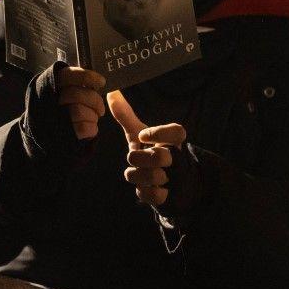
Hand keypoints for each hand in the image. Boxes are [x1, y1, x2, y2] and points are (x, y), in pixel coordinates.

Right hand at [56, 66, 105, 139]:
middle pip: (74, 94)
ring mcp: (54, 119)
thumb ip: (88, 86)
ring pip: (78, 111)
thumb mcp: (77, 94)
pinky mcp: (62, 134)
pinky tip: (90, 128)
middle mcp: (51, 101)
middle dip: (94, 100)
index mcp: (56, 87)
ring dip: (92, 115)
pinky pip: (81, 128)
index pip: (67, 75)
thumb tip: (108, 86)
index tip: (102, 82)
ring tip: (93, 118)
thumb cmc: (75, 112)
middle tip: (101, 108)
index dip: (85, 77)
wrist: (62, 142)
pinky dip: (91, 128)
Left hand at [107, 90, 185, 206]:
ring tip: (138, 172)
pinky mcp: (170, 196)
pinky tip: (143, 187)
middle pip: (159, 157)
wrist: (172, 182)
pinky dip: (144, 191)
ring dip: (138, 175)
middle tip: (135, 157)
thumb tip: (111, 92)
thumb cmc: (152, 152)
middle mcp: (177, 158)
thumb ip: (126, 115)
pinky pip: (155, 196)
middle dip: (140, 158)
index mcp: (173, 141)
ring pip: (153, 177)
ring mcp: (175, 178)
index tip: (142, 135)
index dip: (159, 133)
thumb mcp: (140, 134)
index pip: (176, 132)